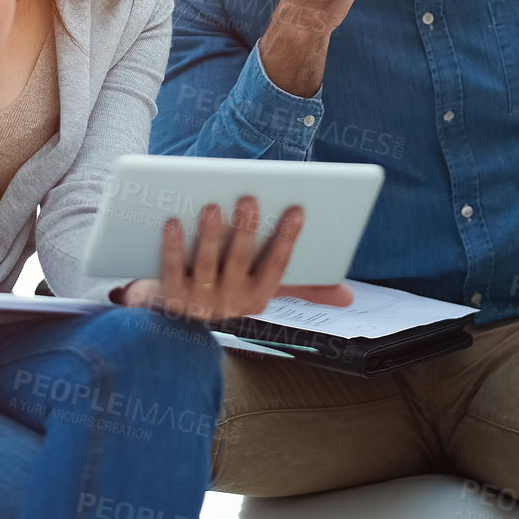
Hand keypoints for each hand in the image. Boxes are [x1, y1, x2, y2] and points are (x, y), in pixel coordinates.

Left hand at [119, 197, 352, 321]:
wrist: (175, 319)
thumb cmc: (229, 289)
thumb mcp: (264, 289)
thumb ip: (303, 289)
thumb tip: (349, 296)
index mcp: (258, 297)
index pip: (278, 267)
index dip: (288, 239)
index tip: (297, 209)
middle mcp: (230, 303)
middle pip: (240, 262)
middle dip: (247, 231)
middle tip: (250, 199)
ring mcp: (198, 301)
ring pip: (206, 265)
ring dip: (210, 236)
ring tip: (213, 205)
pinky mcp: (170, 297)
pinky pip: (171, 267)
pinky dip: (172, 245)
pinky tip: (173, 221)